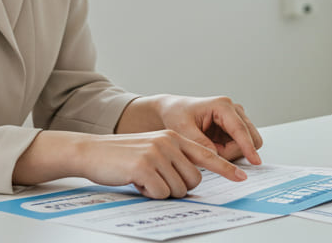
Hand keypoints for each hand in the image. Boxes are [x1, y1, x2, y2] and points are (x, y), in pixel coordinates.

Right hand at [12, 129, 245, 197]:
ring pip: (178, 189)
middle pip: (193, 180)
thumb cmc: (121, 156)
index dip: (226, 169)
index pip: (207, 155)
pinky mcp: (144, 166)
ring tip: (143, 179)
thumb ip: (174, 159)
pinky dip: (149, 194)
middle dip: (178, 188)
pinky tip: (135, 182)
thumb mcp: (152, 149)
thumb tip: (192, 181)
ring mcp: (157, 153)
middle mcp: (169, 142)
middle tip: (156, 182)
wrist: (90, 151)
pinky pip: (160, 194)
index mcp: (174, 137)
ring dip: (162, 192)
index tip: (241, 178)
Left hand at [119, 94, 262, 164]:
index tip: (255, 162)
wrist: (172, 111)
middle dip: (236, 152)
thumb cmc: (176, 115)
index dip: (248, 147)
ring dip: (231, 152)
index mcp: (222, 106)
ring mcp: (236, 119)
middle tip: (213, 154)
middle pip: (251, 137)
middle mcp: (234, 110)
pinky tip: (213, 148)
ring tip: (209, 149)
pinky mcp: (234, 128)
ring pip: (248, 143)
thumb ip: (200, 143)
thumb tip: (217, 156)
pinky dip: (228, 152)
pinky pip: (240, 147)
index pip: (240, 129)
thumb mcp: (183, 130)